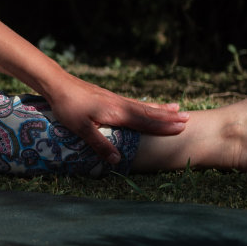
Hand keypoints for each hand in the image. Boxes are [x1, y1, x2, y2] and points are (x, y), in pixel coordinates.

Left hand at [38, 68, 187, 165]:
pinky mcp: (110, 97)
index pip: (144, 122)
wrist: (58, 84)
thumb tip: (118, 160)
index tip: (180, 128)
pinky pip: (134, 103)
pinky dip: (147, 105)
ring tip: (177, 108)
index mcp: (116, 113)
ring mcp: (116, 99)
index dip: (162, 126)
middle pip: (149, 113)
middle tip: (188, 119)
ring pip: (143, 106)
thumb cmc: (68, 107)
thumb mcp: (81, 129)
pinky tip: (149, 106)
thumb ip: (100, 144)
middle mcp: (120, 105)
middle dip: (168, 117)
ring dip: (161, 109)